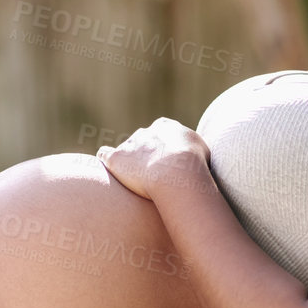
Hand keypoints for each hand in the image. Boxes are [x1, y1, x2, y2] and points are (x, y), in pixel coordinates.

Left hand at [95, 117, 212, 200]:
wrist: (178, 172)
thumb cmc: (194, 165)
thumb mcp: (202, 151)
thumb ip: (193, 151)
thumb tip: (194, 157)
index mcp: (165, 127)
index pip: (160, 134)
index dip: (162, 150)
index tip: (166, 165)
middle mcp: (145, 132)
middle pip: (142, 142)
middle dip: (145, 156)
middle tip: (152, 176)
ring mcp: (129, 145)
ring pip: (125, 151)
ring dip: (128, 163)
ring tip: (132, 180)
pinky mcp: (116, 158)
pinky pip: (105, 155)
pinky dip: (106, 160)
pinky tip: (107, 168)